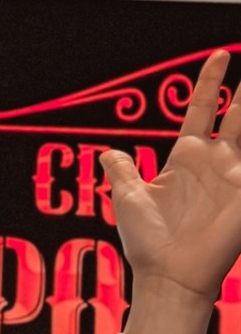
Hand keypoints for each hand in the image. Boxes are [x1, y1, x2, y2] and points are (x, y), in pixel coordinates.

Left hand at [103, 50, 240, 333]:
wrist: (168, 277)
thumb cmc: (148, 244)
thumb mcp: (128, 200)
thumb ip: (122, 172)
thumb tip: (106, 153)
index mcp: (186, 159)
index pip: (201, 108)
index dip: (210, 82)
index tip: (219, 56)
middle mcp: (213, 163)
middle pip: (237, 115)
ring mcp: (233, 177)